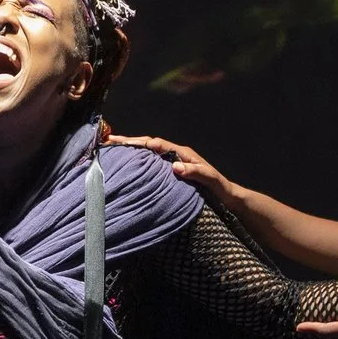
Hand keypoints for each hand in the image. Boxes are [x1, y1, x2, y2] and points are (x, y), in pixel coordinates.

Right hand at [105, 132, 235, 207]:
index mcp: (183, 154)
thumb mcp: (210, 181)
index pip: (157, 144)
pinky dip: (138, 160)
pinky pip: (151, 163)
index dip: (140, 142)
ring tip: (112, 149)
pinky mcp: (172, 171)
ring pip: (148, 152)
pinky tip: (127, 164)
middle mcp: (177, 155)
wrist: (228, 197)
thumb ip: (196, 172)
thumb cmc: (220, 189)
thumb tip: (174, 166)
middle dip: (129, 142)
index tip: (122, 143)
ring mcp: (173, 162)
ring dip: (132, 150)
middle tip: (109, 141)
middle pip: (149, 144)